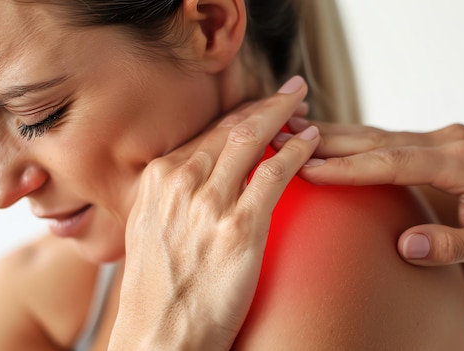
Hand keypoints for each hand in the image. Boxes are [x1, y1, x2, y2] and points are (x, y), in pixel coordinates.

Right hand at [108, 77, 319, 349]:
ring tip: (306, 106)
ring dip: (285, 117)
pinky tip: (313, 141)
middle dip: (267, 104)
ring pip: (254, 139)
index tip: (261, 106)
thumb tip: (197, 182)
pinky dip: (298, 151)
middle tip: (293, 91)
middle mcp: (180, 181)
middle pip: (232, 127)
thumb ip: (172, 198)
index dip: (241, 114)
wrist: (158, 335)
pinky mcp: (239, 226)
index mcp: (158, 178)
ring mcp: (209, 202)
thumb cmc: (157, 290)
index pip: (208, 131)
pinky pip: (275, 173)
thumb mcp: (150, 230)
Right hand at [276, 120, 463, 266]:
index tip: (309, 169)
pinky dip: (350, 139)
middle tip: (280, 138)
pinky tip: (322, 138)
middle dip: (326, 140)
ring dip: (332, 134)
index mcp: (460, 162)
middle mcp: (446, 141)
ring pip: (375, 133)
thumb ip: (452, 246)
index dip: (348, 167)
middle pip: (376, 138)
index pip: (392, 160)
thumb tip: (405, 247)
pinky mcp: (431, 142)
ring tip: (289, 131)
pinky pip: (383, 138)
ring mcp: (438, 137)